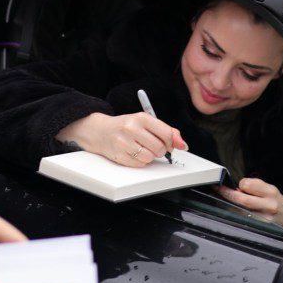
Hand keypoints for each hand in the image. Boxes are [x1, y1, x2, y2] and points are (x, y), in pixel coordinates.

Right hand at [56, 112, 186, 166]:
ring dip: (150, 156)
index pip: (167, 133)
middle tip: (154, 145)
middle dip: (161, 150)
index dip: (172, 142)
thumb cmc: (126, 126)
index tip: (172, 144)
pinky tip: (134, 153)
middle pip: (160, 148)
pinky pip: (140, 164)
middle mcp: (132, 129)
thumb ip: (167, 131)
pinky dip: (141, 161)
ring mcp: (124, 143)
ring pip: (151, 157)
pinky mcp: (120, 156)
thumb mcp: (146, 122)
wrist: (100, 131)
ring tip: (142, 148)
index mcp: (142, 118)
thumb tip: (182, 144)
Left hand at [217, 178, 282, 230]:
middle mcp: (269, 206)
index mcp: (271, 192)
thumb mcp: (269, 189)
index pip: (248, 185)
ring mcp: (264, 220)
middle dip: (228, 194)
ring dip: (231, 206)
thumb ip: (254, 187)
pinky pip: (243, 221)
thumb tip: (235, 189)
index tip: (238, 185)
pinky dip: (236, 215)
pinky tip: (236, 212)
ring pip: (239, 212)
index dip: (241, 184)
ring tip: (229, 201)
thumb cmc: (275, 201)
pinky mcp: (260, 229)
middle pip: (242, 200)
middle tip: (219, 190)